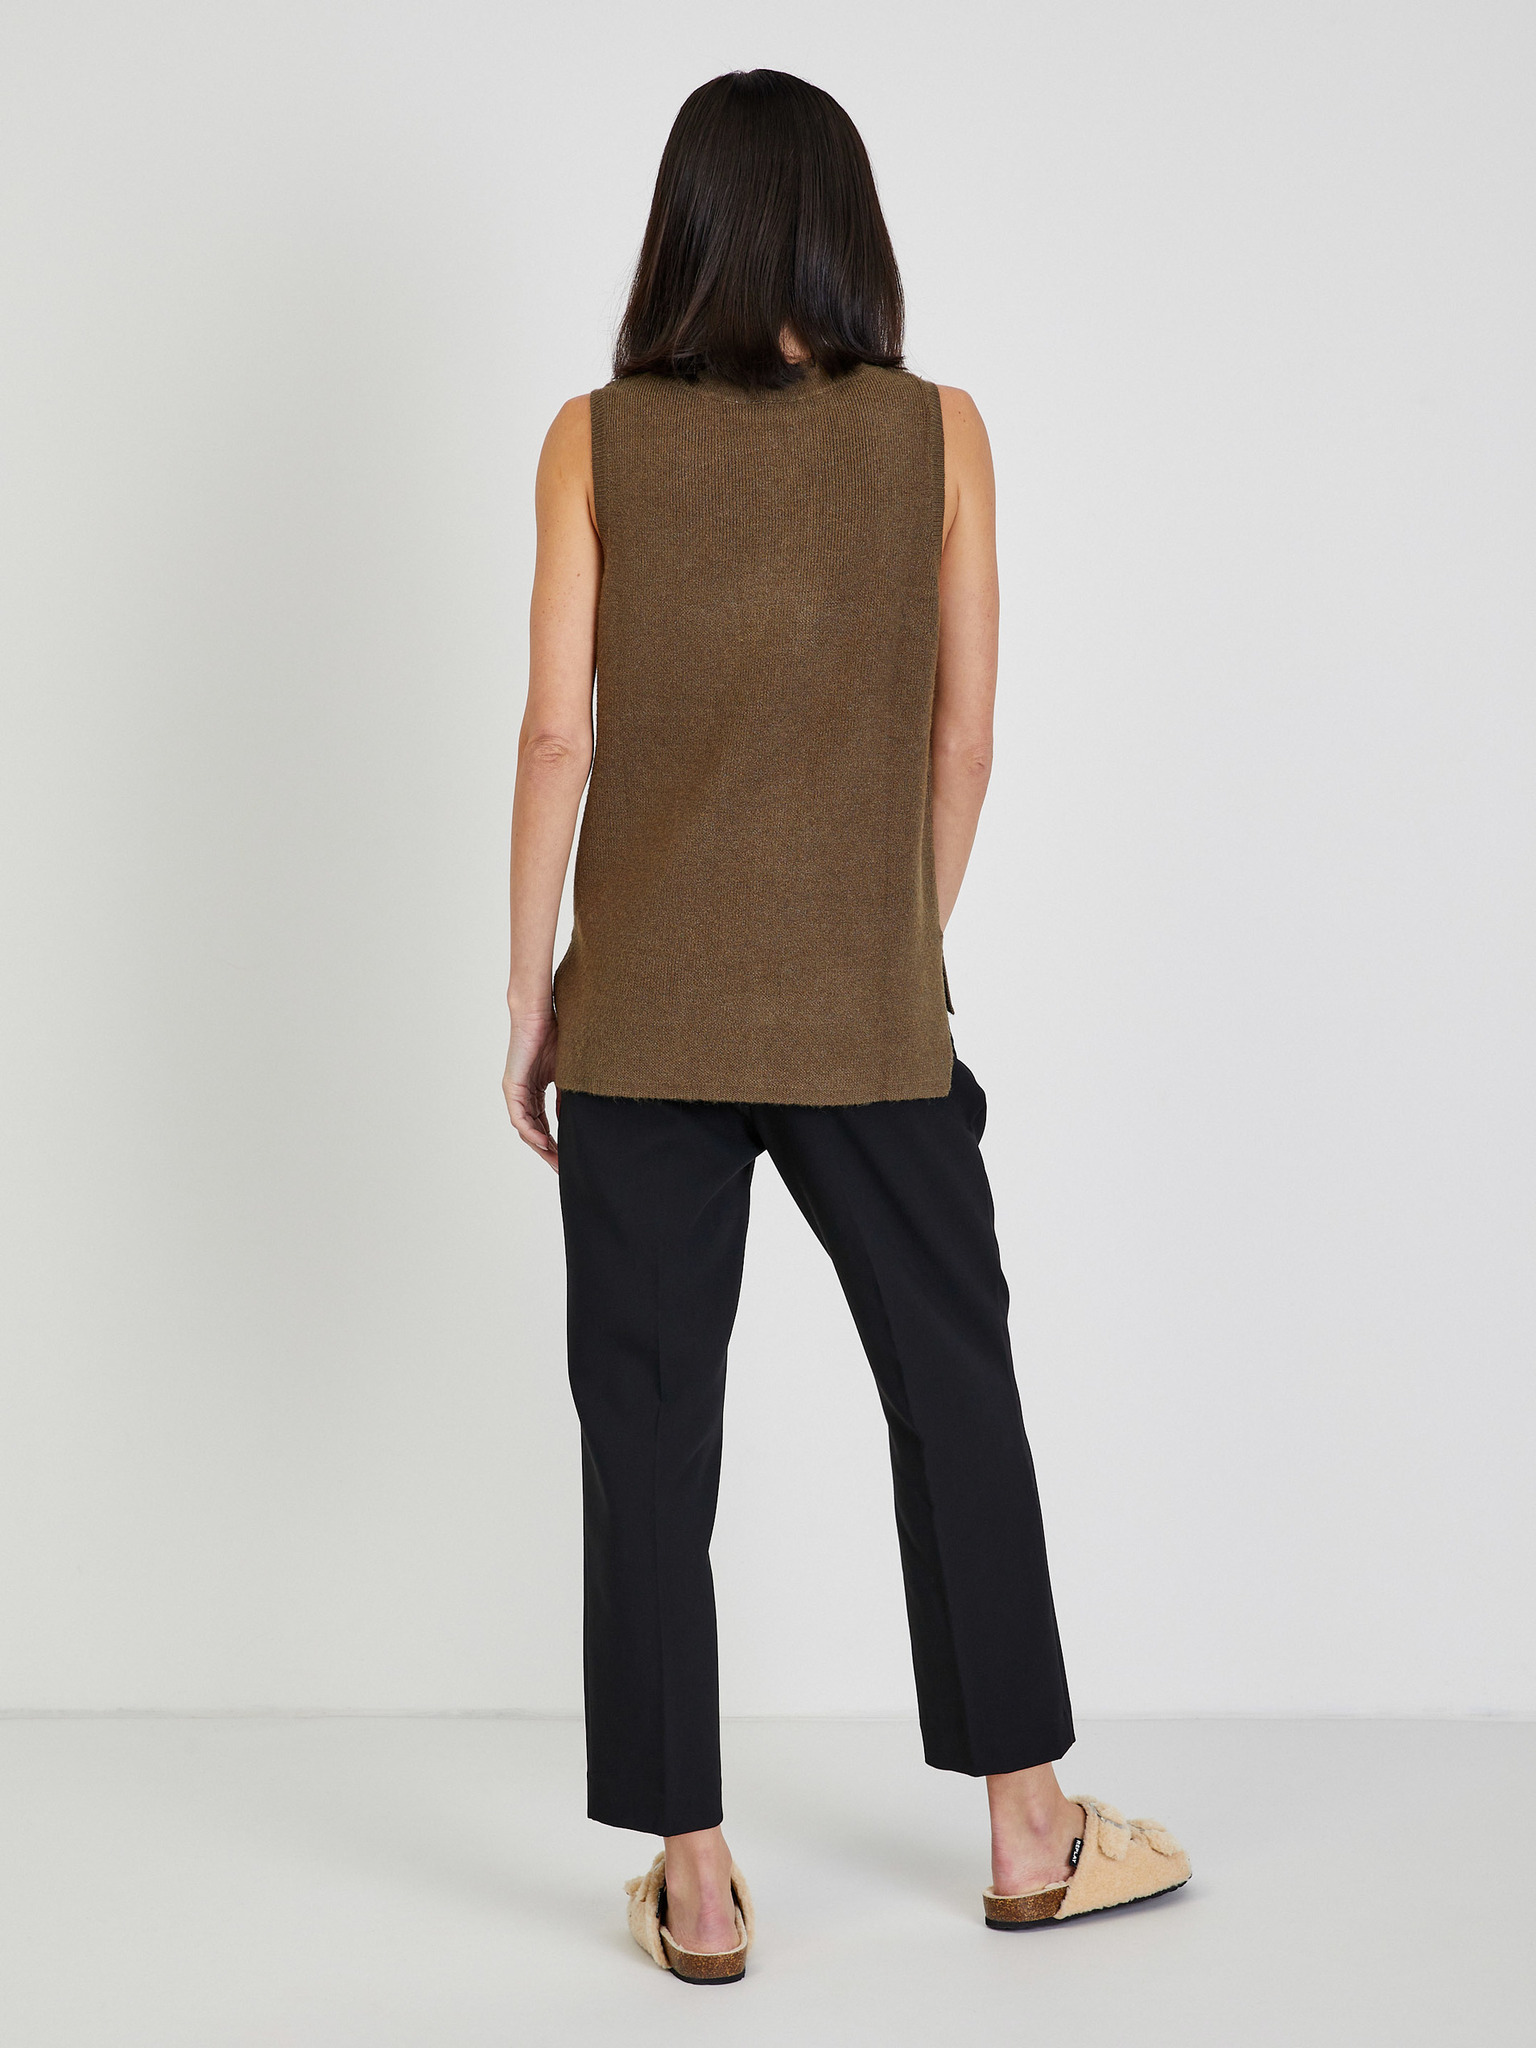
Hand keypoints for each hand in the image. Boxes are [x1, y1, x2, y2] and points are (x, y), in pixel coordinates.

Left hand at [503, 1009, 559, 1170]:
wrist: (539, 1014)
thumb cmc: (554, 1035)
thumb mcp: (566, 1074)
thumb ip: (566, 1097)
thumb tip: (574, 1120)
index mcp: (534, 1092)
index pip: (543, 1125)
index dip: (555, 1143)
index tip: (568, 1158)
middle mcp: (521, 1095)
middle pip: (533, 1132)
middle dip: (548, 1152)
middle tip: (562, 1168)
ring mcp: (515, 1092)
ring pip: (525, 1129)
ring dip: (540, 1147)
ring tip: (555, 1161)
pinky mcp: (512, 1087)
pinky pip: (520, 1117)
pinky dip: (531, 1132)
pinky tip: (544, 1143)